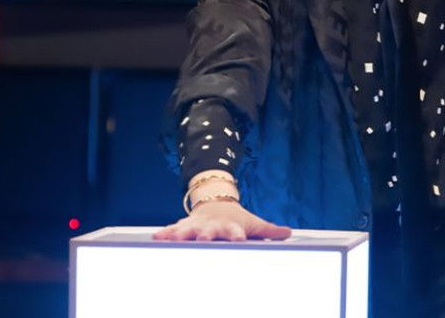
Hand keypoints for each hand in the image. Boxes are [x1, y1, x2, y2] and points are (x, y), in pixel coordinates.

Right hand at [152, 200, 291, 241]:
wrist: (216, 202)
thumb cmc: (236, 219)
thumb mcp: (253, 223)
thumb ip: (268, 231)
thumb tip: (289, 233)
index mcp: (231, 226)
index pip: (235, 231)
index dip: (238, 235)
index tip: (239, 240)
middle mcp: (212, 226)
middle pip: (210, 231)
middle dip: (207, 235)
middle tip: (205, 240)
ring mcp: (197, 225)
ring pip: (188, 230)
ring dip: (183, 236)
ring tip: (176, 241)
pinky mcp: (184, 225)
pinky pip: (172, 229)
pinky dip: (165, 233)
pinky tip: (156, 238)